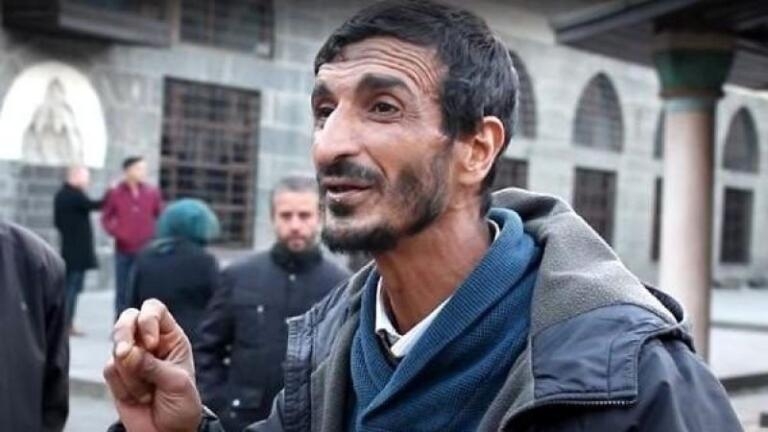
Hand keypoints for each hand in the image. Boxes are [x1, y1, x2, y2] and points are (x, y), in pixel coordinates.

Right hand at [104, 299, 201, 431]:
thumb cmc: (182, 405)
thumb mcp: (176, 383)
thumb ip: (152, 366)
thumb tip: (125, 352)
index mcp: (171, 338)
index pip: (154, 310)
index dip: (148, 320)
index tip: (151, 344)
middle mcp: (150, 343)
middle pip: (128, 319)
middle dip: (124, 335)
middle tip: (126, 353)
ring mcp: (131, 358)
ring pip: (116, 348)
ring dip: (130, 373)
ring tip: (147, 392)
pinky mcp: (117, 376)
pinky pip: (109, 370)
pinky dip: (122, 386)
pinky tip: (138, 397)